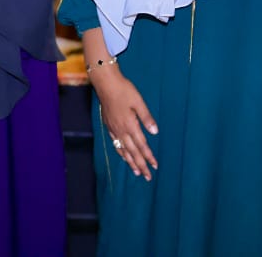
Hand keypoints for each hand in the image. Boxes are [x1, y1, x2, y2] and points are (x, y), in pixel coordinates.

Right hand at [88, 64, 157, 179]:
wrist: (106, 84)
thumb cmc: (124, 90)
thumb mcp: (139, 102)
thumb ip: (146, 118)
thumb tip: (155, 132)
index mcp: (130, 125)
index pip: (142, 145)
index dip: (149, 157)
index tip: (155, 166)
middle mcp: (121, 130)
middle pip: (132, 152)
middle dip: (141, 165)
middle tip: (147, 177)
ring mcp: (114, 129)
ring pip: (123, 150)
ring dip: (130, 162)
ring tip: (136, 172)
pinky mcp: (109, 126)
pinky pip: (115, 144)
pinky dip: (121, 152)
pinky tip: (123, 155)